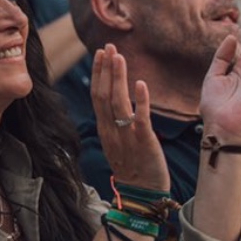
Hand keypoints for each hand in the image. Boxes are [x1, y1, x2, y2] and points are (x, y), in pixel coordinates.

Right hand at [90, 44, 170, 190]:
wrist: (140, 194)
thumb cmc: (132, 168)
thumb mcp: (117, 142)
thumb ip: (115, 122)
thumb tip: (116, 101)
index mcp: (104, 129)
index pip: (97, 96)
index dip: (98, 73)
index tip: (100, 53)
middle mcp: (111, 130)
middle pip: (104, 94)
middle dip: (105, 69)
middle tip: (108, 46)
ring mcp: (126, 135)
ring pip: (118, 102)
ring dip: (118, 77)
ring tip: (119, 56)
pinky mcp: (143, 141)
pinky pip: (139, 118)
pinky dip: (139, 100)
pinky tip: (140, 84)